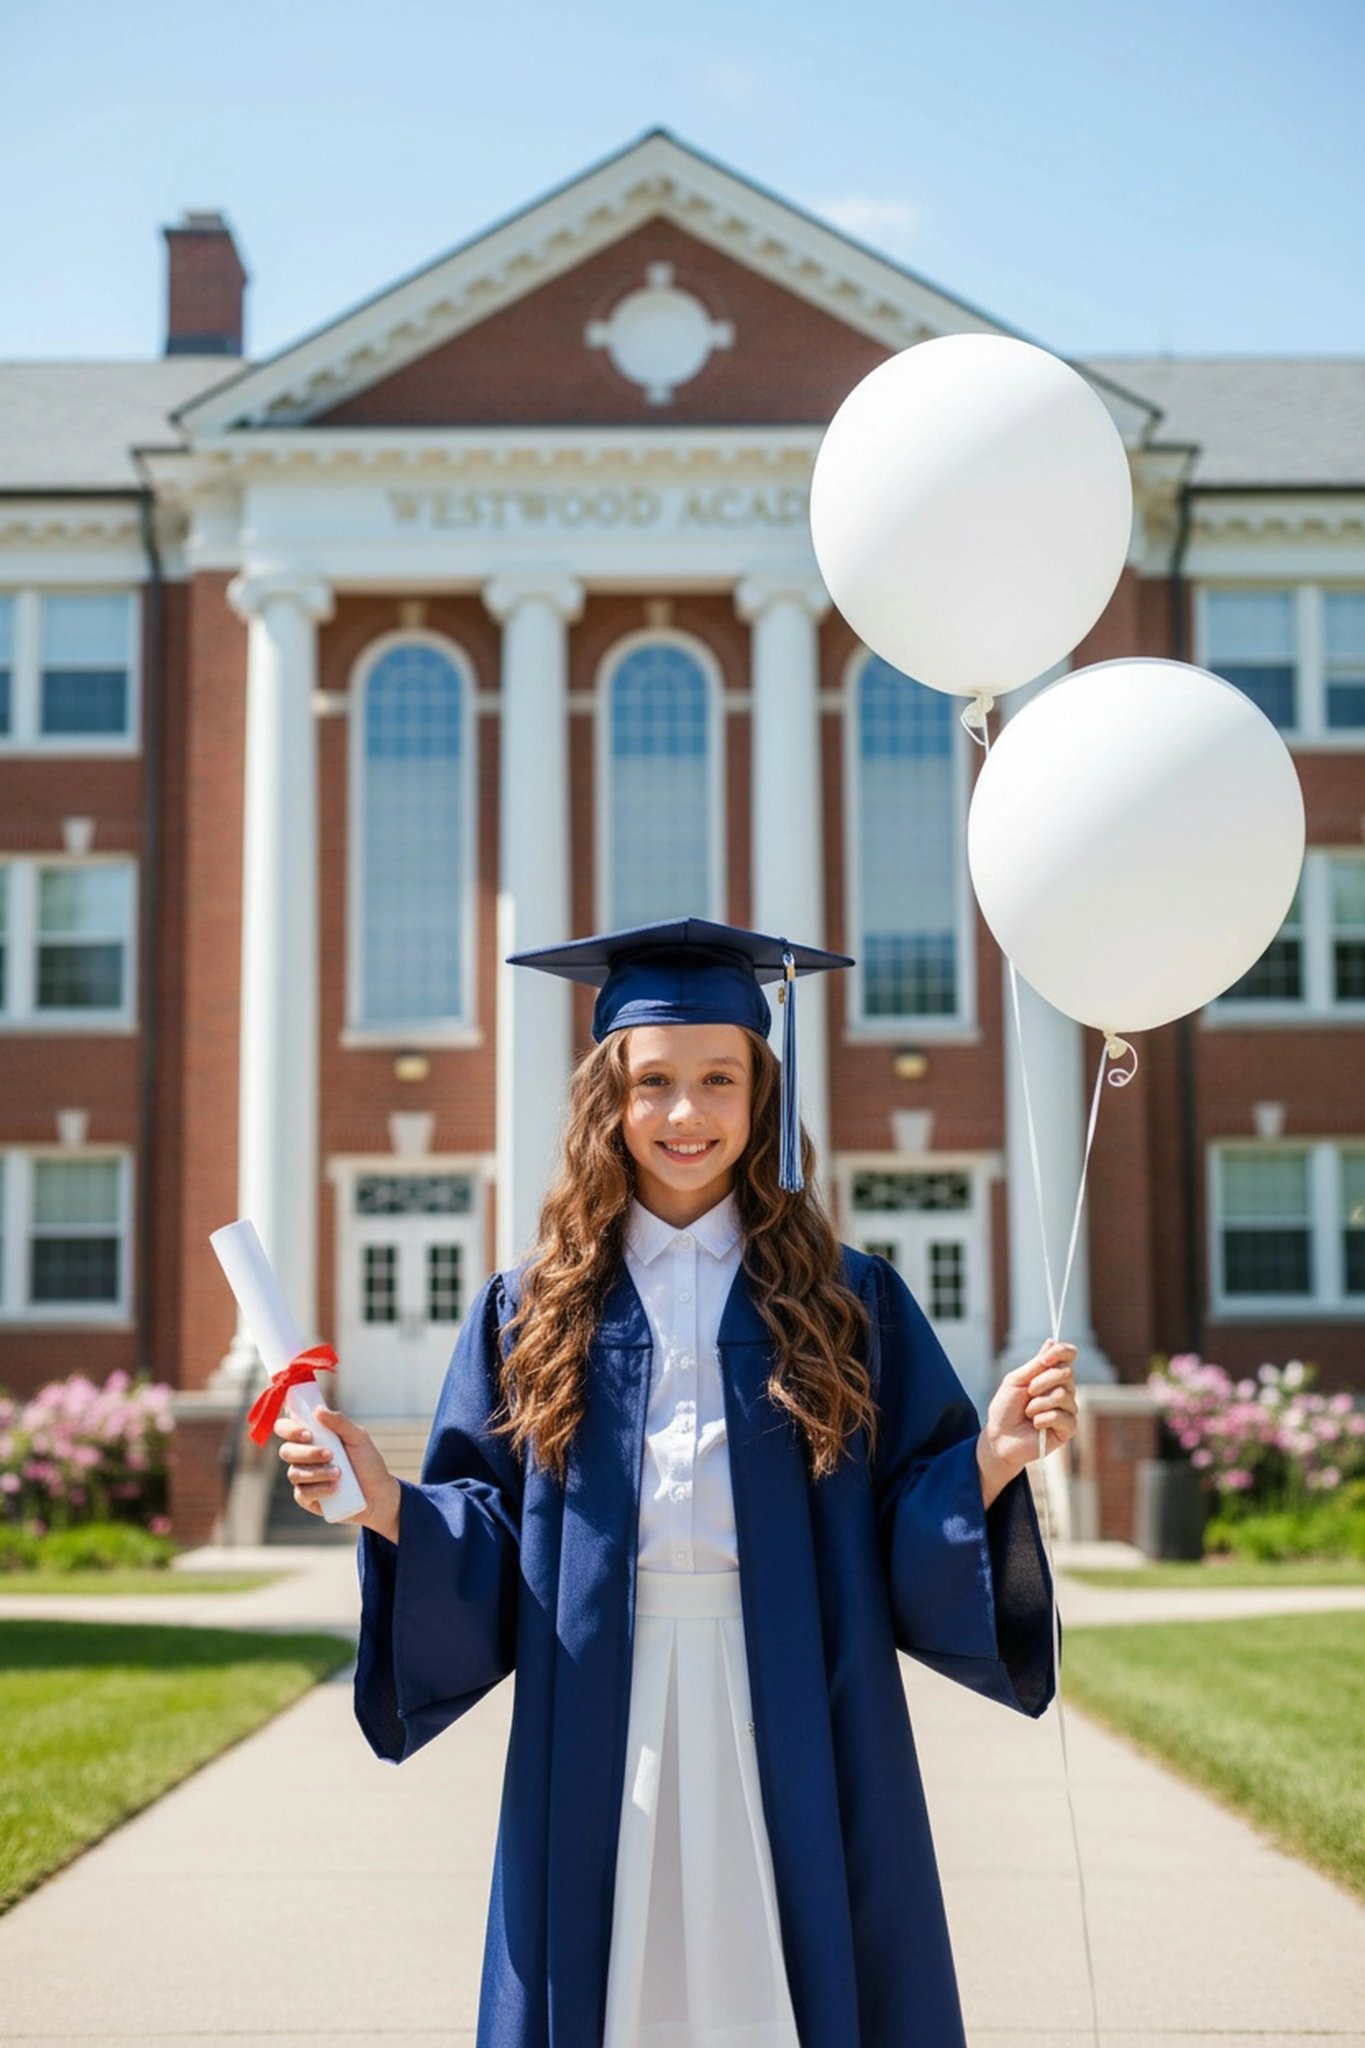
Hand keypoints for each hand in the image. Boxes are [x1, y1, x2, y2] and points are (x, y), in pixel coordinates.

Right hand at [274, 1404, 402, 1542]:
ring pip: (294, 1473)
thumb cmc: (367, 1462)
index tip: (308, 1434)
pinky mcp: (307, 1498)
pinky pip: (302, 1493)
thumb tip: (318, 1409)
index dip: (289, 1429)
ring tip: (339, 1473)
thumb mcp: (358, 1438)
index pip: (286, 1428)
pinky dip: (319, 1490)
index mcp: (311, 1438)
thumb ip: (340, 1422)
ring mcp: (303, 1478)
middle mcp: (302, 1457)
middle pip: (286, 1451)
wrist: (378, 1494)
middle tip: (330, 1454)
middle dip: (307, 1452)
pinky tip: (334, 1488)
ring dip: (317, 1472)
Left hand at [976, 1341, 1078, 1507]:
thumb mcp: (1017, 1381)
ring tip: (1028, 1412)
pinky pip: (1062, 1416)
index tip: (1045, 1358)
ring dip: (1038, 1403)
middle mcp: (1064, 1390)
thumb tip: (1052, 1341)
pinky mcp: (1068, 1429)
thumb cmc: (1005, 1408)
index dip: (1062, 1352)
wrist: (999, 1437)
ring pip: (1063, 1395)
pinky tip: (1035, 1425)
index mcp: (1051, 1376)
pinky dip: (1043, 1419)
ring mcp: (1068, 1409)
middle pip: (1067, 1373)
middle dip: (1042, 1381)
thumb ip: (1036, 1364)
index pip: (1069, 1356)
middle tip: (1028, 1392)